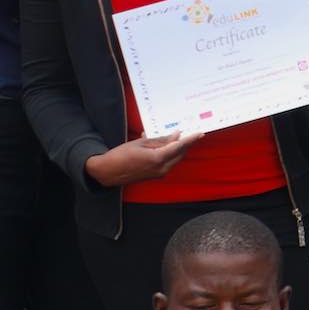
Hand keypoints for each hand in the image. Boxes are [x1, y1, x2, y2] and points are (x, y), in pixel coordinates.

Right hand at [84, 133, 201, 187]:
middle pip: (179, 154)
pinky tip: (162, 146)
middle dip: (184, 144)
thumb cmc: (121, 155)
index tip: (200, 133)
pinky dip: (168, 154)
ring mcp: (159, 174)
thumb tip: (176, 135)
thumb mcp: (141, 143)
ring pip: (174, 159)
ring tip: (174, 137)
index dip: (190, 140)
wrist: (108, 172)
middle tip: (188, 133)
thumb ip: (160, 140)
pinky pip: (168, 163)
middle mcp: (162, 168)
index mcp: (158, 158)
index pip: (179, 147)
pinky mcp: (156, 176)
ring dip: (176, 149)